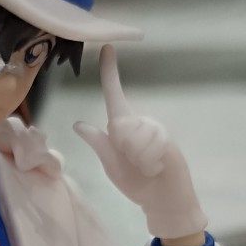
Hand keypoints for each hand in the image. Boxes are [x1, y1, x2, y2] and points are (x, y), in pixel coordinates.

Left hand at [74, 45, 206, 241]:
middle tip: (134, 162)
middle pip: (120, 124)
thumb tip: (79, 125)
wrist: (162, 199)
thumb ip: (99, 144)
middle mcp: (138, 122)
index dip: (110, 72)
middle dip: (124, 149)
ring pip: (135, 136)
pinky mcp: (166, 139)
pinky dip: (149, 163)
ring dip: (138, 158)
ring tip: (147, 166)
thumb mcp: (111, 165)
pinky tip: (156, 168)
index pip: (114, 94)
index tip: (107, 46)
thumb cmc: (135, 182)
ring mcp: (154, 129)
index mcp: (121, 127)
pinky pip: (150, 146)